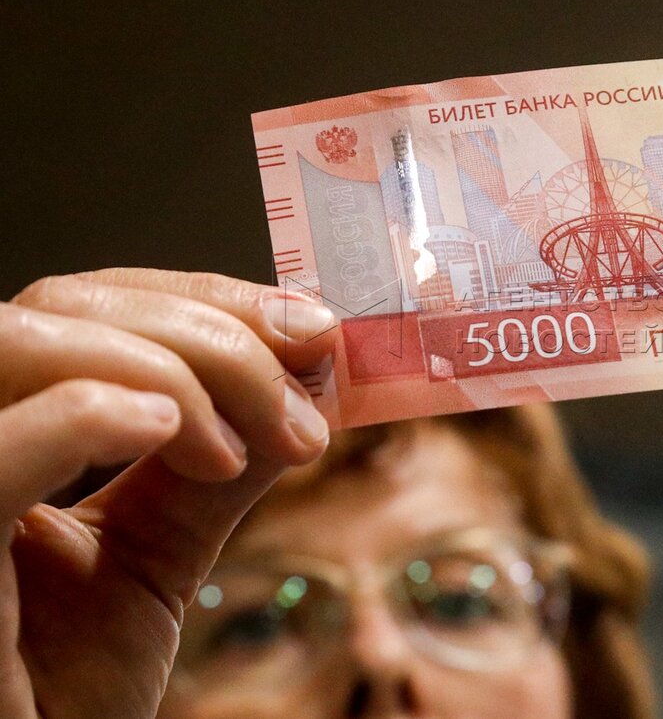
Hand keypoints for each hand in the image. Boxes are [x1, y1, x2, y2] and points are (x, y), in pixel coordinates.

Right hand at [0, 269, 336, 718]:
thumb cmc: (63, 690)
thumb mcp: (159, 556)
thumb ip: (219, 467)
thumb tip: (310, 373)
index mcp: (6, 424)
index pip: (89, 307)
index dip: (206, 301)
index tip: (314, 331)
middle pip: (63, 304)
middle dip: (210, 332)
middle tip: (303, 396)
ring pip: (23, 340)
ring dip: (170, 366)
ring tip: (252, 442)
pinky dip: (91, 414)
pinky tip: (178, 437)